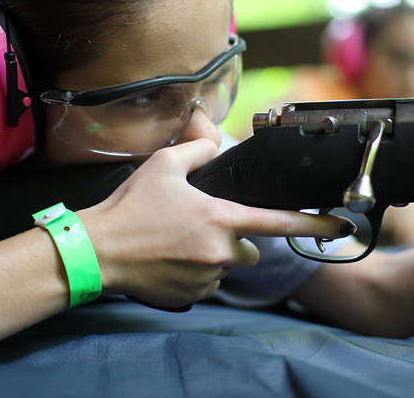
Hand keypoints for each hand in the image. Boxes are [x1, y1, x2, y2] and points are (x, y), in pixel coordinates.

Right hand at [78, 139, 354, 307]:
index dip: (313, 224)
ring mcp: (207, 277)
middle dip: (235, 238)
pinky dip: (197, 271)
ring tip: (178, 241)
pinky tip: (171, 259)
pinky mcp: (192, 294)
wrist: (101, 250)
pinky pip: (207, 281)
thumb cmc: (132, 207)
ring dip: (213, 254)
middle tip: (202, 226)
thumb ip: (198, 151)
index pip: (278, 223)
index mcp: (220, 219)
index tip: (339, 226)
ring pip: (226, 264)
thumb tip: (213, 145)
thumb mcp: (164, 166)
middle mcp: (220, 252)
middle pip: (249, 248)